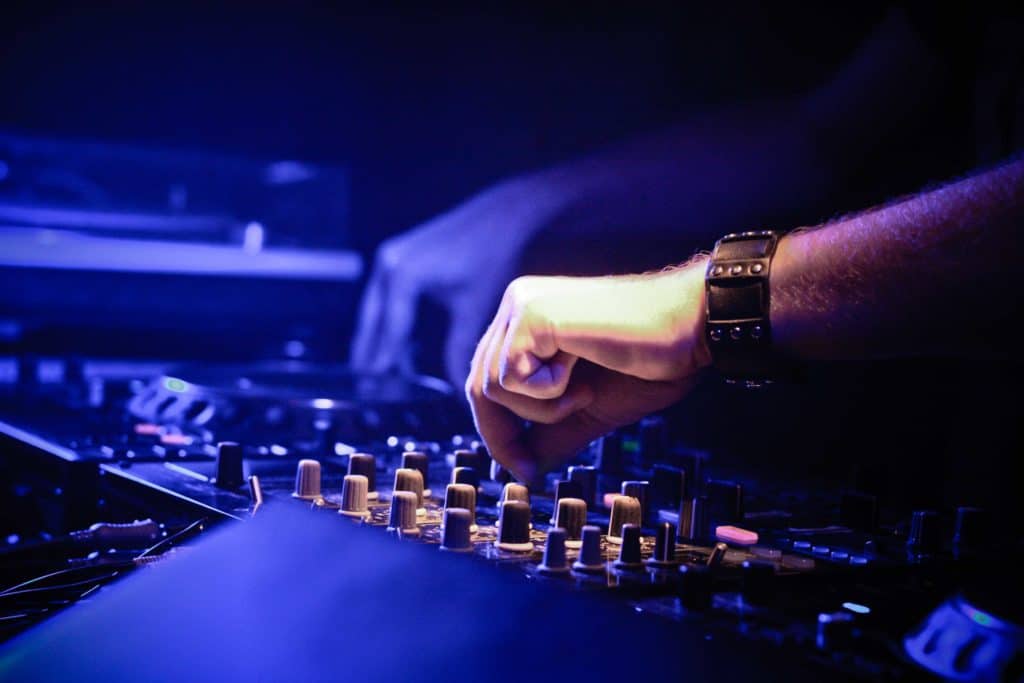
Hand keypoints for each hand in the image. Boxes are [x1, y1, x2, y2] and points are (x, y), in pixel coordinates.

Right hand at [350, 175, 570, 385]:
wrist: (501, 215)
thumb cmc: (490, 258)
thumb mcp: (472, 307)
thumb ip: (457, 348)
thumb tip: (457, 388)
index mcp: (403, 277)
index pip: (390, 331)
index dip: (385, 363)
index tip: (379, 390)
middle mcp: (388, 264)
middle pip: (373, 322)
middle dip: (371, 355)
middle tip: (368, 388)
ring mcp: (389, 257)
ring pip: (376, 311)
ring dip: (378, 340)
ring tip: (377, 373)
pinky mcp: (396, 256)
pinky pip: (385, 298)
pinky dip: (389, 322)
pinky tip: (396, 347)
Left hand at [465, 261, 709, 482]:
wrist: (691, 332)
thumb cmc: (649, 364)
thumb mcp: (588, 410)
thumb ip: (551, 434)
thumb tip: (522, 473)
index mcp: (529, 321)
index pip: (488, 382)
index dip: (498, 433)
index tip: (524, 472)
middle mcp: (518, 305)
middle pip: (479, 387)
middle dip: (507, 432)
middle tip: (539, 457)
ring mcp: (522, 305)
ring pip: (491, 387)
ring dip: (541, 407)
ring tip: (585, 390)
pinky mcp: (533, 313)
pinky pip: (510, 378)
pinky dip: (548, 392)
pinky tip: (583, 367)